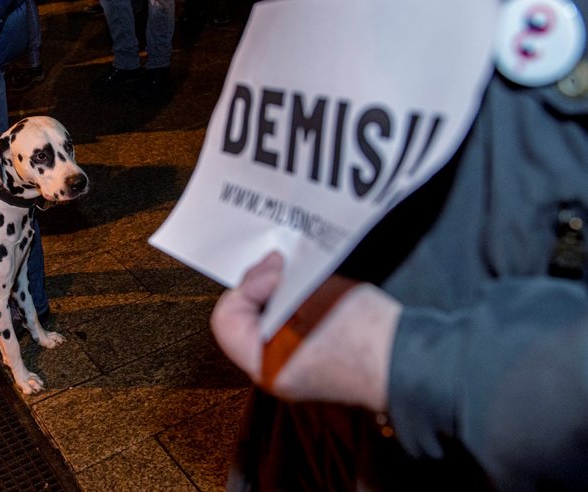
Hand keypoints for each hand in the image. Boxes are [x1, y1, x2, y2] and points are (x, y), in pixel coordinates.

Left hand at [211, 251, 399, 412]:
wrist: (411, 361)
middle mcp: (274, 375)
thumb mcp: (311, 294)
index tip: (275, 271)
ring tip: (298, 274)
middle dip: (262, 285)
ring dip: (278, 294)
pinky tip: (311, 290)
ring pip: (266, 322)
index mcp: (265, 365)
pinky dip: (294, 307)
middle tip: (283, 264)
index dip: (248, 286)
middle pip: (245, 319)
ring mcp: (294, 372)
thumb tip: (270, 266)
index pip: (228, 317)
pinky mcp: (314, 363)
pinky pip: (287, 329)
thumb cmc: (364, 334)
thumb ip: (279, 279)